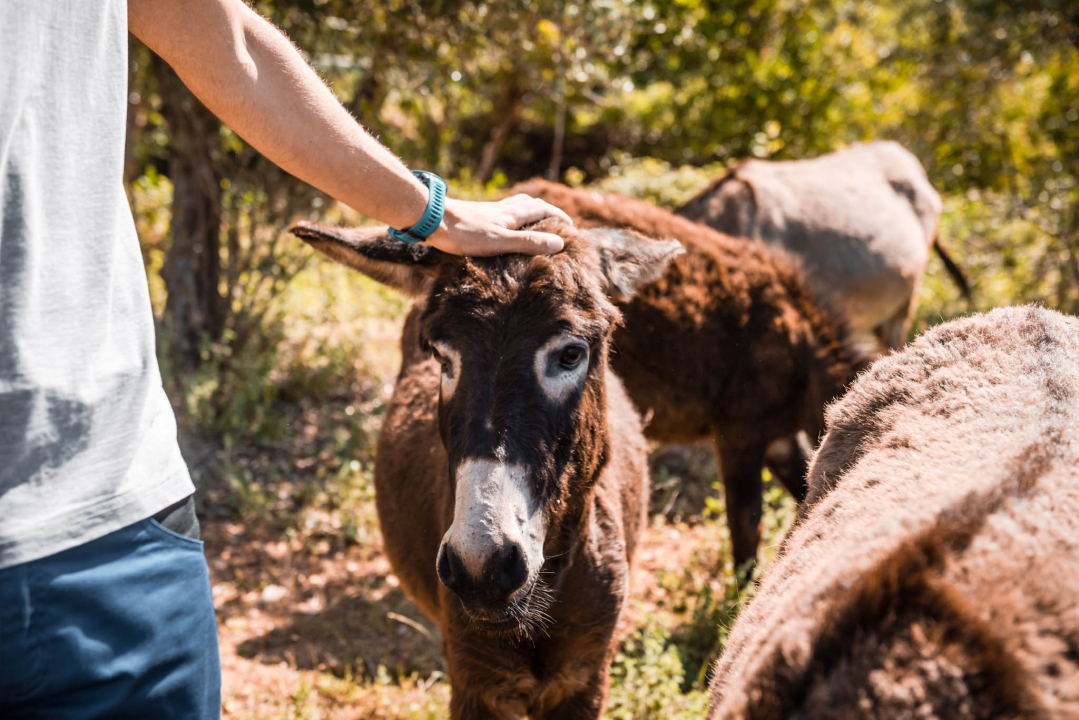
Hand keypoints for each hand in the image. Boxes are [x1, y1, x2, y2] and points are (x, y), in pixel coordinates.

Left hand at [425, 195, 571, 255]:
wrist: (433, 220)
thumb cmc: (465, 233)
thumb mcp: (501, 242)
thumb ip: (529, 242)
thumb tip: (559, 243)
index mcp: (513, 213)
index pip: (544, 210)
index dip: (559, 217)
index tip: (571, 227)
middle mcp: (504, 209)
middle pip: (532, 204)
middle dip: (548, 212)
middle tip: (557, 223)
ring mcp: (490, 211)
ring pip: (516, 206)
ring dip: (530, 211)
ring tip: (536, 221)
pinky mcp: (477, 216)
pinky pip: (502, 213)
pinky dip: (513, 216)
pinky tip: (503, 226)